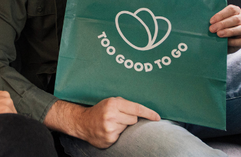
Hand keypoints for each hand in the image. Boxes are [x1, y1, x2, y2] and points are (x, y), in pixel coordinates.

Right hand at [44, 98, 159, 148]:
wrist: (82, 122)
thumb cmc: (99, 111)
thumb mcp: (110, 102)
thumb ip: (125, 104)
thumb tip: (144, 112)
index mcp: (113, 103)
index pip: (136, 109)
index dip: (149, 113)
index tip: (157, 117)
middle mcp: (111, 115)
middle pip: (134, 119)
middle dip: (128, 118)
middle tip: (118, 117)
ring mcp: (110, 128)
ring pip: (128, 128)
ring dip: (122, 126)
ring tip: (111, 124)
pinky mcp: (109, 139)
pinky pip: (121, 136)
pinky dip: (117, 134)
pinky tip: (109, 131)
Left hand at [209, 4, 240, 52]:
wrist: (220, 43)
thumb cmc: (216, 29)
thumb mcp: (214, 23)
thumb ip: (213, 20)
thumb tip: (207, 21)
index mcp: (236, 12)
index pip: (232, 9)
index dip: (221, 15)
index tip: (211, 21)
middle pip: (236, 19)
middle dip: (223, 24)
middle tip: (212, 29)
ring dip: (229, 31)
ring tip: (219, 34)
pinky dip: (233, 42)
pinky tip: (225, 42)